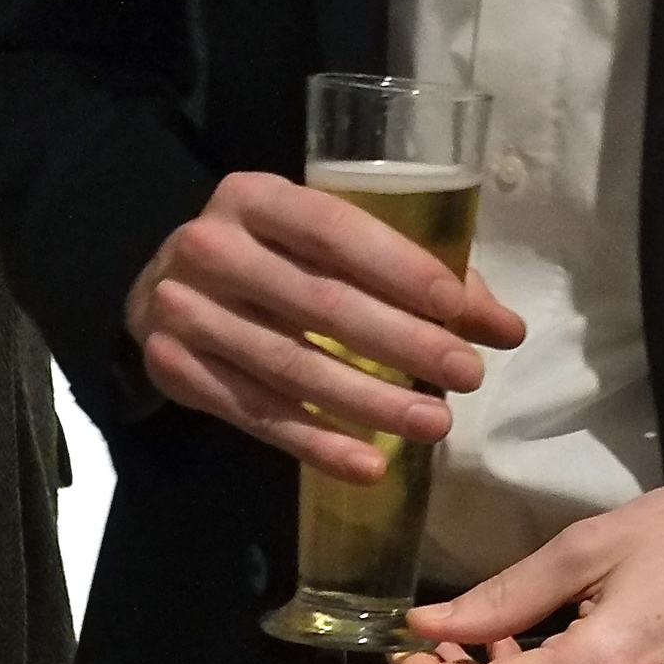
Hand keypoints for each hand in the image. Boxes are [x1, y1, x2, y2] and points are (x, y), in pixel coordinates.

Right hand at [124, 171, 524, 480]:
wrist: (160, 294)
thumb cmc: (270, 262)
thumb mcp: (324, 247)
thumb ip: (410, 277)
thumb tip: (503, 328)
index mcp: (254, 197)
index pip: (333, 229)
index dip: (398, 268)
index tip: (458, 308)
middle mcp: (210, 246)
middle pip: (318, 303)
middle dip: (401, 343)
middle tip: (465, 375)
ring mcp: (181, 309)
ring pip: (289, 367)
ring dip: (369, 403)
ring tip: (434, 425)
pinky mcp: (172, 368)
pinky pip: (256, 414)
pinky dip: (316, 443)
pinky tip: (368, 465)